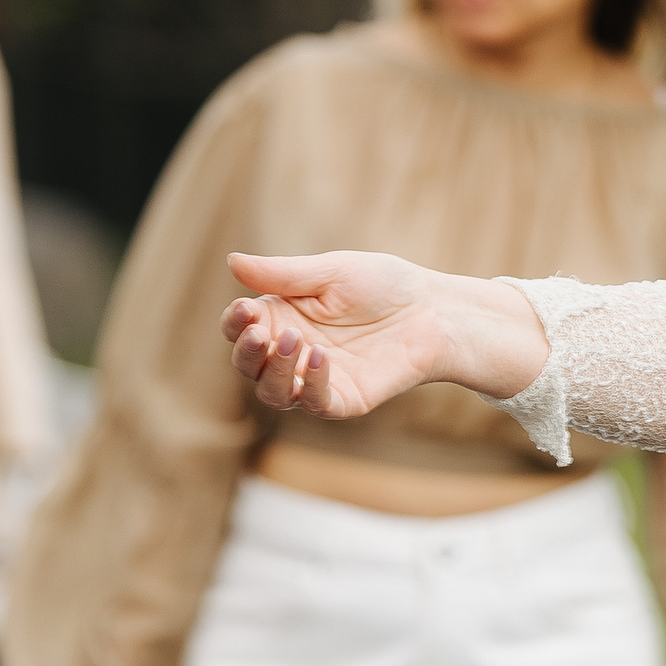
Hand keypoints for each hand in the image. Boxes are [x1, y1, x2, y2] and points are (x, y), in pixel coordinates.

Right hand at [223, 251, 548, 415]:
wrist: (434, 310)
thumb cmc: (384, 286)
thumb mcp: (332, 271)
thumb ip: (284, 274)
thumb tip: (231, 261)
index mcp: (281, 319)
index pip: (240, 329)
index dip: (235, 322)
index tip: (244, 309)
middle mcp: (292, 353)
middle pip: (248, 365)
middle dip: (247, 351)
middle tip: (258, 331)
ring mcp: (317, 380)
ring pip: (273, 392)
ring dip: (275, 369)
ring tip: (296, 340)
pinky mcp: (346, 400)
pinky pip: (315, 403)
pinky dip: (310, 385)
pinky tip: (318, 358)